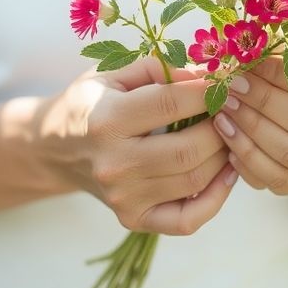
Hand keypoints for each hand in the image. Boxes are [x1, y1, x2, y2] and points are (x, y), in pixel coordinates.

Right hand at [38, 57, 237, 234]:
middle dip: (222, 126)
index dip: (207, 90)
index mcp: (106, 119)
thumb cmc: (90, 103)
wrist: (55, 148)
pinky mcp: (133, 219)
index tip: (226, 81)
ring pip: (195, 180)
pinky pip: (188, 219)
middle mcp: (113, 163)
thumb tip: (208, 76)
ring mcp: (123, 197)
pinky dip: (216, 198)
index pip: (171, 103)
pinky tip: (225, 172)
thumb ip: (159, 68)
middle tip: (232, 110)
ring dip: (224, 156)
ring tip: (230, 134)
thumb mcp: (113, 73)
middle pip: (189, 149)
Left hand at [213, 39, 287, 193]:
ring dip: (248, 134)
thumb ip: (282, 53)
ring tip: (222, 113)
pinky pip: (276, 180)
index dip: (276, 78)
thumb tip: (241, 49)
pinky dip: (248, 162)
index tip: (243, 68)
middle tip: (228, 90)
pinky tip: (228, 142)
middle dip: (258, 105)